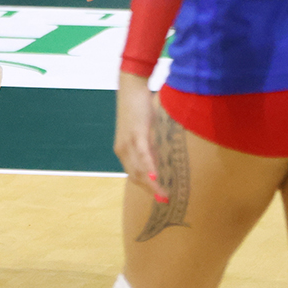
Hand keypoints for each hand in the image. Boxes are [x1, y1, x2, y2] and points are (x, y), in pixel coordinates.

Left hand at [113, 72, 166, 201]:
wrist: (132, 87)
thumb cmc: (140, 107)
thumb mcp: (145, 130)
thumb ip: (151, 144)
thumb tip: (164, 155)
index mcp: (123, 150)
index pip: (134, 175)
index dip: (146, 187)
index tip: (158, 197)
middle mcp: (122, 150)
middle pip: (135, 177)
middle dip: (150, 190)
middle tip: (165, 200)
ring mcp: (128, 142)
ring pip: (139, 169)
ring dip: (152, 184)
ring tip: (164, 195)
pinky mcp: (135, 134)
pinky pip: (143, 155)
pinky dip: (149, 167)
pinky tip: (154, 177)